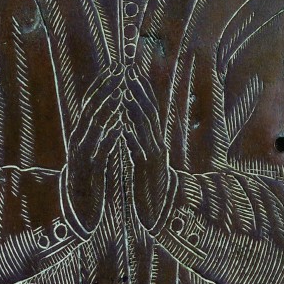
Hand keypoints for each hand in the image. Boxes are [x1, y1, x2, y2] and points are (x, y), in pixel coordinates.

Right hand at [64, 67, 123, 233]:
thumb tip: (111, 111)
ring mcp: (81, 153)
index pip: (90, 102)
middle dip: (106, 88)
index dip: (103, 84)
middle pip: (91, 109)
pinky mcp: (88, 169)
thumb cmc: (87, 176)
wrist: (76, 209)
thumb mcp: (92, 150)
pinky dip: (109, 134)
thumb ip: (99, 132)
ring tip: (120, 91)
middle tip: (120, 71)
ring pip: (94, 125)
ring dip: (108, 107)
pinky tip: (119, 125)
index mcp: (80, 133)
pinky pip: (99, 148)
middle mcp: (78, 139)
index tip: (116, 68)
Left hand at [121, 67, 170, 230]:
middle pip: (149, 113)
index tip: (131, 71)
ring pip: (145, 129)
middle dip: (138, 91)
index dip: (140, 89)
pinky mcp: (148, 170)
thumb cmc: (150, 183)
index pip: (149, 109)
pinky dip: (132, 135)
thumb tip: (130, 119)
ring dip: (135, 109)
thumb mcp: (146, 156)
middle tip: (128, 72)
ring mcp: (154, 156)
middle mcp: (157, 144)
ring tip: (125, 91)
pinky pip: (139, 150)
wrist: (159, 212)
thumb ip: (140, 138)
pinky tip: (123, 125)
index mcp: (154, 139)